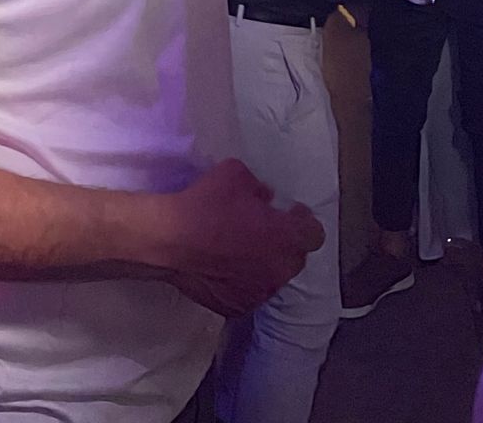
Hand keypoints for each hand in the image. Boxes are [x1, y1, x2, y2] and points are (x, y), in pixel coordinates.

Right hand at [156, 159, 324, 317]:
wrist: (167, 241)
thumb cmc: (204, 205)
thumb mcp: (236, 175)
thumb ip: (259, 187)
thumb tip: (265, 199)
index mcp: (286, 238)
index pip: (314, 234)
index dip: (303, 221)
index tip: (289, 212)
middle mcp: (279, 270)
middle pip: (295, 257)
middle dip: (285, 242)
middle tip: (264, 228)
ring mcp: (259, 293)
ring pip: (273, 276)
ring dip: (265, 262)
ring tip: (242, 249)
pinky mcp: (237, 308)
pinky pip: (250, 291)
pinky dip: (244, 280)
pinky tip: (224, 266)